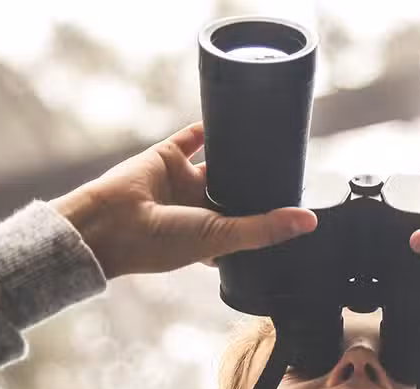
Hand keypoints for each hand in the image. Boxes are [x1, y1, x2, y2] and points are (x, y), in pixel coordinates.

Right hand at [50, 123, 316, 278]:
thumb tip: (309, 222)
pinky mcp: (168, 156)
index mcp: (212, 236)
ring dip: (238, 150)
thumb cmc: (161, 242)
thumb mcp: (221, 238)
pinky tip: (232, 114)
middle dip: (256, 180)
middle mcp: (199, 208)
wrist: (110, 223)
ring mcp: (183, 181)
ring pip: (218, 160)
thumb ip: (264, 229)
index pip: (247, 223)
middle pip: (236, 188)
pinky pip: (192, 136)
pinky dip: (209, 124)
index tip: (296, 203)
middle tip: (289, 165)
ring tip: (267, 137)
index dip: (268, 215)